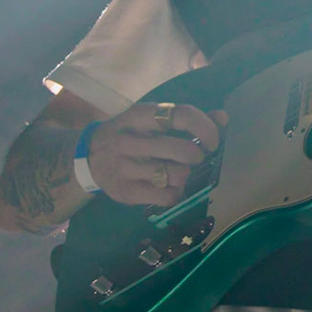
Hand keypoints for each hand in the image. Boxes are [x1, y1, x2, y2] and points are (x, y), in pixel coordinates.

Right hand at [83, 100, 226, 207]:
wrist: (88, 157)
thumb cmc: (131, 135)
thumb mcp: (151, 120)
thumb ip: (187, 119)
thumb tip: (223, 118)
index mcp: (140, 115)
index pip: (182, 115)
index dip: (206, 128)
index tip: (212, 140)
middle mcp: (130, 139)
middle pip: (183, 150)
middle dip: (197, 156)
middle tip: (195, 157)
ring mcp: (126, 167)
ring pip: (177, 175)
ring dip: (186, 175)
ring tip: (178, 171)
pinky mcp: (125, 191)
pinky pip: (167, 196)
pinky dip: (176, 192)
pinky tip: (169, 186)